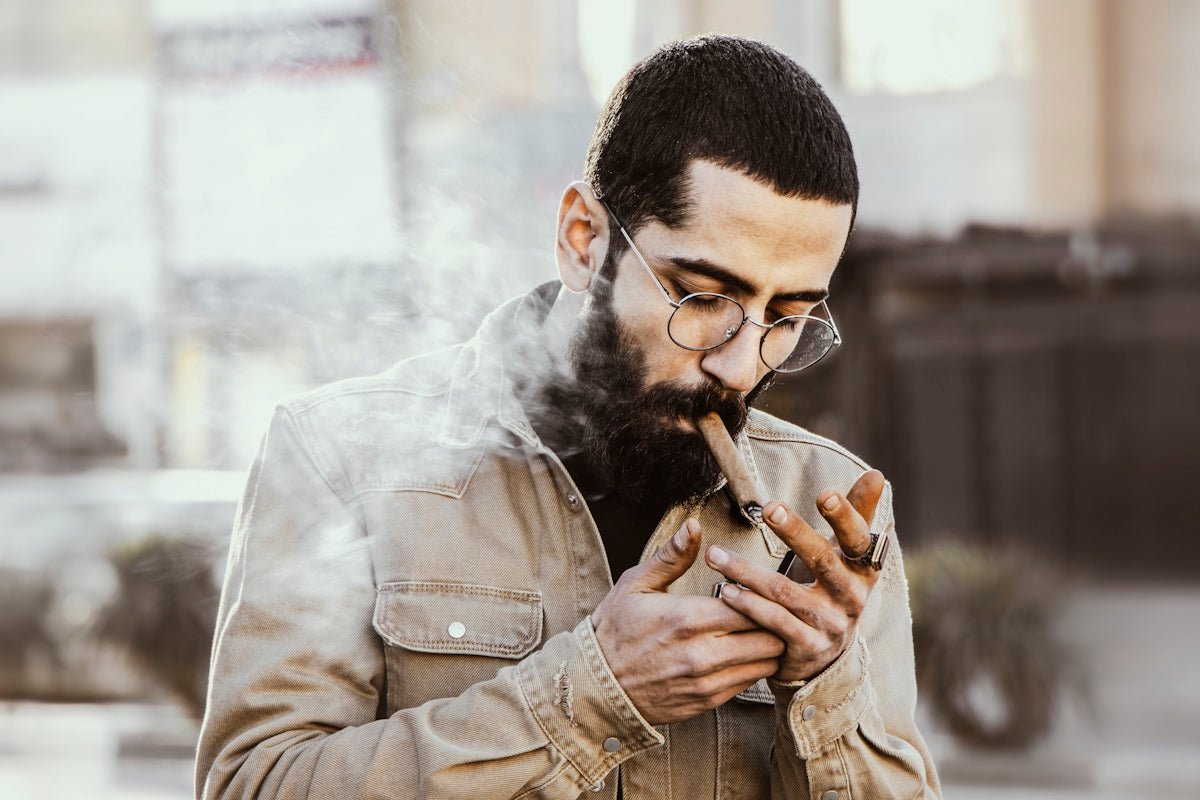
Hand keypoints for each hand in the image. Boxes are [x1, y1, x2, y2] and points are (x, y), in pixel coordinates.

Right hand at [591, 518, 785, 724]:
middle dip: (773, 622)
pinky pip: (749, 684)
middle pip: (768, 637)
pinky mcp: (707, 702)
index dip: (762, 596)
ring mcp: (706, 681)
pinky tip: (743, 654)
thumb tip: (693, 526)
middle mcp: (701, 653)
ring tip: (760, 632)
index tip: (759, 589)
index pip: (750, 606)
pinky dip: (753, 668)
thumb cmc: (615, 630)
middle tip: (769, 611)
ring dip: (768, 647)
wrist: (597, 685)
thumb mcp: (636, 584)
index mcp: (687, 618)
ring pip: (765, 663)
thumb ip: (672, 556)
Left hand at [704, 469, 886, 681]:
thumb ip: (856, 515)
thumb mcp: (845, 556)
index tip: (825, 493)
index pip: (859, 537)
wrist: (823, 655)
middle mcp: (852, 596)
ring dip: (747, 571)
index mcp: (863, 568)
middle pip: (822, 559)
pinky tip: (725, 590)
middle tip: (770, 508)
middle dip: (795, 532)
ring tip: (715, 555)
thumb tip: (876, 473)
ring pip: (786, 592)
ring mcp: (831, 624)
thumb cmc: (830, 589)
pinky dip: (748, 604)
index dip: (845, 517)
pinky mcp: (808, 646)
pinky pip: (774, 621)